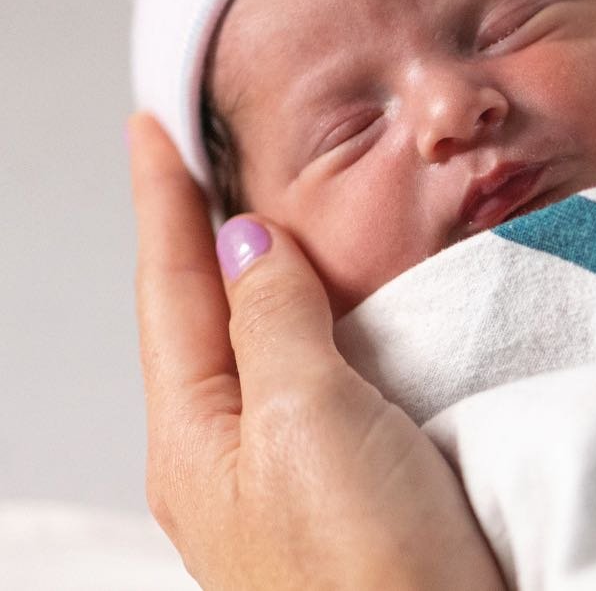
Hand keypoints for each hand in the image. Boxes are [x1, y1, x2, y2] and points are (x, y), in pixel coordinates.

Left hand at [128, 113, 502, 589]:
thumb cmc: (369, 568)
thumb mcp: (309, 419)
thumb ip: (274, 324)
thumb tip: (246, 242)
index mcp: (199, 435)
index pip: (171, 286)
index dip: (162, 199)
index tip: (151, 125)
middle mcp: (228, 454)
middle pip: (198, 315)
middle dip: (190, 233)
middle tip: (188, 159)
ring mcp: (282, 476)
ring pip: (255, 348)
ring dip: (252, 277)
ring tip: (250, 220)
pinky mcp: (340, 488)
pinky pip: (307, 383)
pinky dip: (308, 327)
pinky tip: (326, 319)